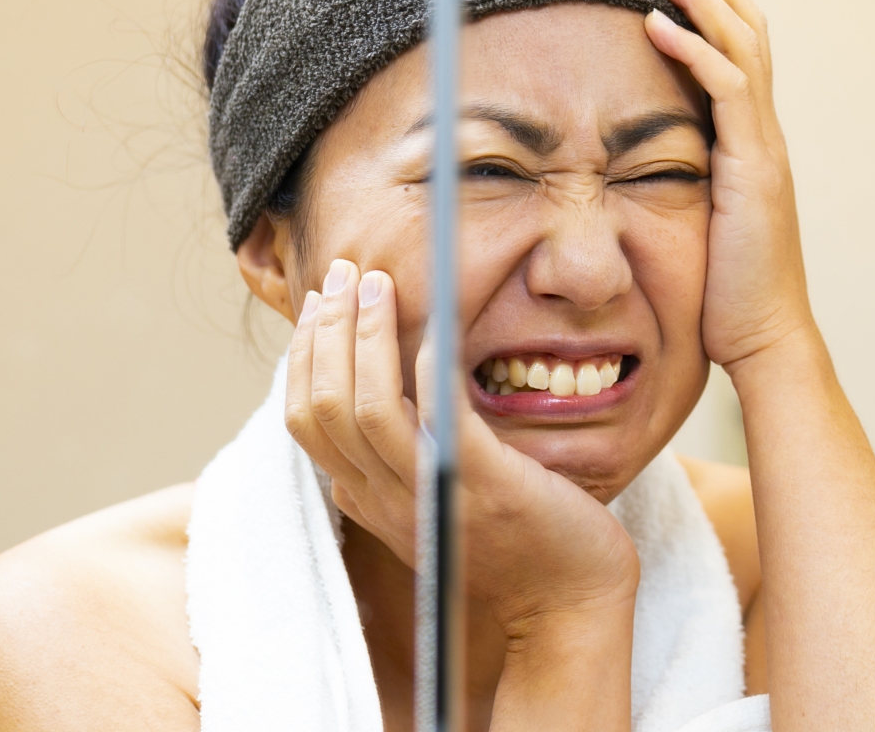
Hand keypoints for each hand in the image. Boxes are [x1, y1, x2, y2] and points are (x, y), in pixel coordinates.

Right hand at [284, 259, 639, 634]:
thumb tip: (390, 380)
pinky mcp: (481, 488)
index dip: (306, 353)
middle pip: (324, 407)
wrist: (568, 603)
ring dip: (364, 337)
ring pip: (365, 408)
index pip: (307, 418)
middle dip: (326, 331)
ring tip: (376, 283)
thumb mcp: (438, 492)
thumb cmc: (514, 538)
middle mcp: (386, 499)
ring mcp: (429, 495)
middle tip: (344, 271)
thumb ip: (408, 449)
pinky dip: (425, 372)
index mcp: (369, 498)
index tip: (323, 299)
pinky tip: (432, 332)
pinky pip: (436, 424)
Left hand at [640, 0, 814, 368]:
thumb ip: (679, 176)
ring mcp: (764, 143)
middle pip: (744, 22)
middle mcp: (764, 128)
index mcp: (751, 135)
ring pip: (739, 41)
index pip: (736, 43)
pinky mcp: (753, 166)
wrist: (765, 338)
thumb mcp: (696, 218)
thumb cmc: (723, 292)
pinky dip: (693, 48)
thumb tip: (634, 157)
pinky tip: (656, 20)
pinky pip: (726, 90)